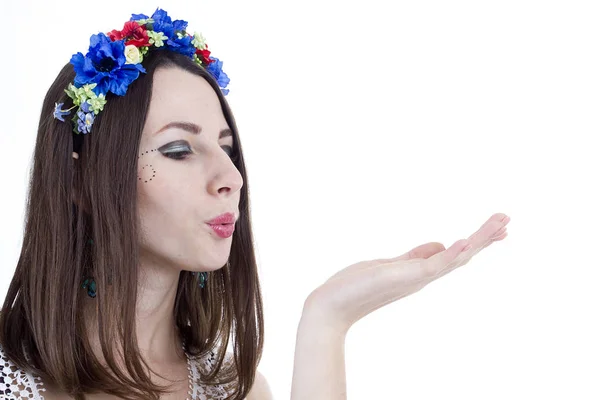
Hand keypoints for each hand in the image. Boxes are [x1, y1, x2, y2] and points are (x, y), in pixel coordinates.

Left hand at [304, 213, 510, 334]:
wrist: (333, 306)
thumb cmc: (358, 286)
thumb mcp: (392, 264)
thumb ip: (416, 255)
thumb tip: (440, 244)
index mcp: (421, 271)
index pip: (456, 254)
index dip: (477, 240)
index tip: (500, 228)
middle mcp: (424, 276)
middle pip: (463, 255)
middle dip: (485, 238)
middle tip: (508, 220)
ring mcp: (417, 277)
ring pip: (455, 257)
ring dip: (478, 239)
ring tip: (501, 223)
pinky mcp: (405, 277)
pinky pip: (434, 264)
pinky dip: (451, 253)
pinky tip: (466, 240)